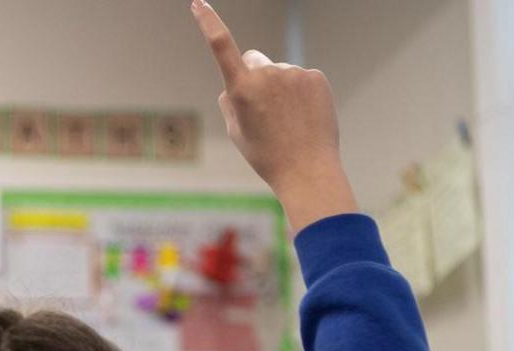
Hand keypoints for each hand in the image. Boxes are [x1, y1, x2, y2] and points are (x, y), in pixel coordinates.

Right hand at [191, 0, 357, 231]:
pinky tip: (304, 116)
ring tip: (288, 121)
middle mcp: (267, 74)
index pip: (221, 46)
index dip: (208, 22)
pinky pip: (301, 78)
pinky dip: (301, 92)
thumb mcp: (237, 133)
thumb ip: (230, 102)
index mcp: (242, 89)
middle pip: (254, 60)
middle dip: (254, 75)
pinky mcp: (316, 76)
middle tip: (264, 109)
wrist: (308, 171)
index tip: (198, 2)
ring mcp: (294, 73)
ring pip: (279, 72)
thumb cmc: (266, 156)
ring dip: (280, 88)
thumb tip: (231, 85)